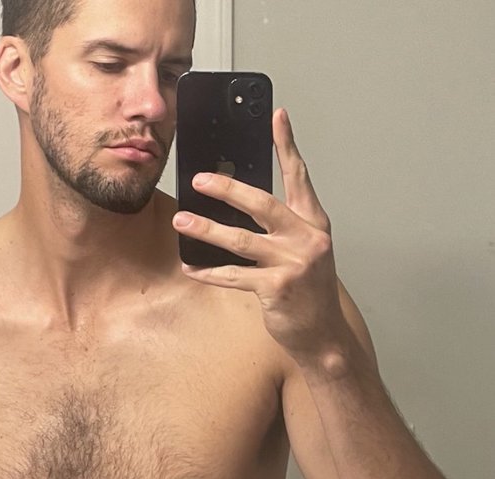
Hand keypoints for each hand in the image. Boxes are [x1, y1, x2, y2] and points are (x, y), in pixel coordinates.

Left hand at [173, 108, 347, 361]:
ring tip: (182, 220)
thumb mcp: (304, 252)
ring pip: (241, 240)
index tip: (276, 116)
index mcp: (314, 223)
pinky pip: (233, 276)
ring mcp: (292, 264)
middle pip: (262, 203)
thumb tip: (243, 206)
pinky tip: (191, 266)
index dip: (287, 145)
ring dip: (207, 229)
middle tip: (200, 180)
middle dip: (227, 189)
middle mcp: (306, 239)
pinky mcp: (276, 289)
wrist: (323, 336)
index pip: (299, 176)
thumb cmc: (309, 293)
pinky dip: (209, 272)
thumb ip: (283, 227)